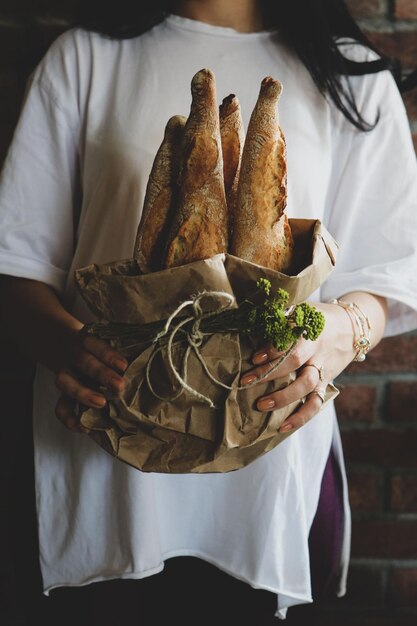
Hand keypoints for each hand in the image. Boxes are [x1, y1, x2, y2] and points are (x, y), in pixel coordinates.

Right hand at [54, 328, 127, 433]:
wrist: (64, 346)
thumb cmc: (100, 349)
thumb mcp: (109, 342)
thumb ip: (125, 350)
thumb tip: (153, 362)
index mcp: (86, 341)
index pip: (93, 342)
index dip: (107, 354)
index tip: (124, 366)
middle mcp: (74, 355)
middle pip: (83, 361)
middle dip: (101, 374)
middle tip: (119, 386)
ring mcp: (66, 374)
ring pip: (65, 381)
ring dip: (83, 393)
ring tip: (101, 403)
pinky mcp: (63, 394)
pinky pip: (60, 406)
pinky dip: (69, 418)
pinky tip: (84, 427)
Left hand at [239, 301, 355, 432]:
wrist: (353, 328)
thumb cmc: (319, 318)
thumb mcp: (303, 309)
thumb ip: (282, 316)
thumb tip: (253, 319)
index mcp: (309, 329)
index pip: (291, 339)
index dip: (273, 349)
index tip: (255, 357)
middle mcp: (317, 349)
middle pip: (296, 362)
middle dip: (270, 373)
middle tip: (246, 381)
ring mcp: (323, 368)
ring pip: (307, 385)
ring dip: (283, 397)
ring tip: (261, 405)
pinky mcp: (326, 383)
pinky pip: (315, 403)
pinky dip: (301, 417)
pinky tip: (283, 427)